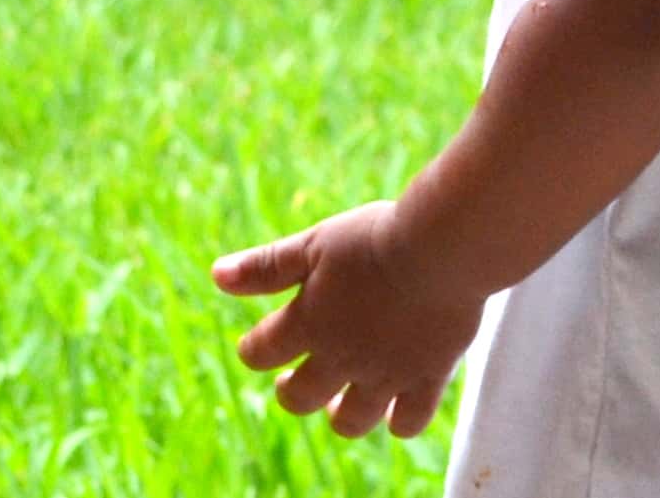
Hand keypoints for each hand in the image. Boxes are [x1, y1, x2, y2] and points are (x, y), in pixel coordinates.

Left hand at [213, 201, 487, 440]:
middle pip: (299, 398)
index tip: (260, 342)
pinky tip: (397, 408)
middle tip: (295, 377)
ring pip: (351, 421)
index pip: (260, 353)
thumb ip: (266, 266)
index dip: (255, 349)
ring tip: (342, 400)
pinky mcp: (428, 376)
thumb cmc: (377, 237)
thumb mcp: (316, 242)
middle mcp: (342, 358)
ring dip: (340, 415)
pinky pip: (410, 420)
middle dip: (291, 391)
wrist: (443, 247)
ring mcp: (386, 373)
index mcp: (309, 323)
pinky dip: (400, 421)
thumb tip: (216, 276)